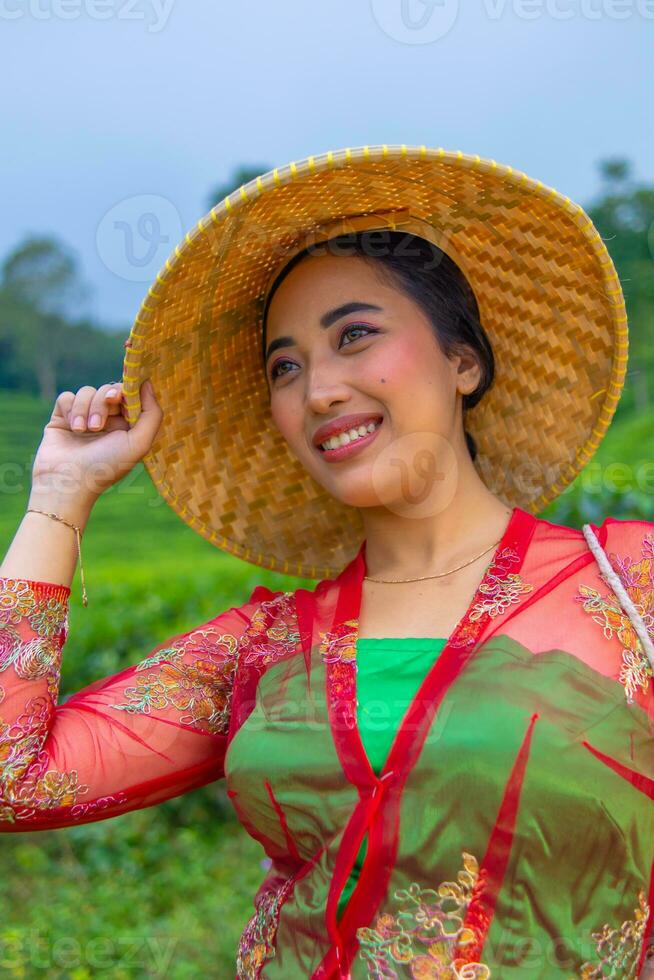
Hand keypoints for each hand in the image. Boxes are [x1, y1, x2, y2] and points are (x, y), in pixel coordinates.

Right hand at [30, 380, 162, 507]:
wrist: (68, 481)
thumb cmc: (107, 467)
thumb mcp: (139, 443)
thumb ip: (152, 414)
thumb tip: (147, 383)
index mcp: (127, 425)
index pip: (129, 394)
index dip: (125, 391)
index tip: (118, 400)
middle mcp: (107, 420)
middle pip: (108, 389)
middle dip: (104, 402)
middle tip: (98, 425)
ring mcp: (84, 417)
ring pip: (87, 391)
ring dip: (86, 409)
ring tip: (84, 431)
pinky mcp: (62, 417)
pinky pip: (67, 397)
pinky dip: (71, 409)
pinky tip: (72, 428)